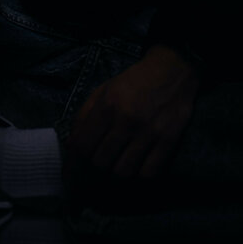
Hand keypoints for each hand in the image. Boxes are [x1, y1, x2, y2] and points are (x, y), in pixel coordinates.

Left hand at [64, 45, 199, 180]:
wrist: (171, 69)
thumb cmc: (133, 81)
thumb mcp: (104, 89)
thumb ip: (84, 115)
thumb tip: (70, 145)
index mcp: (108, 105)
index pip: (83, 145)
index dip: (74, 161)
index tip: (73, 168)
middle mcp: (127, 120)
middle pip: (101, 161)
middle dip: (96, 163)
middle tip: (101, 159)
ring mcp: (148, 132)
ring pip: (123, 171)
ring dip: (117, 170)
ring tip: (119, 162)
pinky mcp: (168, 139)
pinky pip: (148, 172)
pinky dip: (140, 174)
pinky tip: (138, 165)